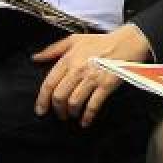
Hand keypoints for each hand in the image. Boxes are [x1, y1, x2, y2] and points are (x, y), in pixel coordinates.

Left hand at [33, 24, 151, 126]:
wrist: (127, 42)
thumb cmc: (100, 42)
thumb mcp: (74, 40)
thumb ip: (53, 49)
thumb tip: (35, 58)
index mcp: (68, 59)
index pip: (49, 84)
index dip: (42, 100)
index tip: (40, 110)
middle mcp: (78, 70)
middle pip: (60, 96)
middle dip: (57, 110)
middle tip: (60, 115)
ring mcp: (93, 78)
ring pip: (74, 102)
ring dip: (71, 113)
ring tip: (72, 115)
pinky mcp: (106, 85)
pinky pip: (93, 105)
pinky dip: (87, 116)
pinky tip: (85, 122)